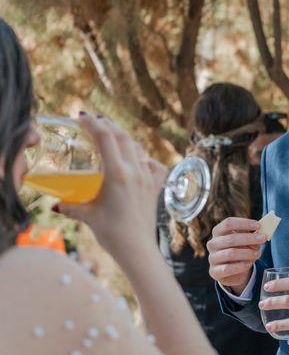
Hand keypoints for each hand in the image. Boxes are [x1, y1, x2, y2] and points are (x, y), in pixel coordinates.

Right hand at [58, 114, 167, 253]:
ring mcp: (148, 177)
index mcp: (117, 173)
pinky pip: (154, 165)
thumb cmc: (112, 233)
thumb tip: (57, 204)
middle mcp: (135, 171)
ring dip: (124, 139)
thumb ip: (71, 206)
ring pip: (138, 148)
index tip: (82, 117)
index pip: (106, 138)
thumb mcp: (87, 215)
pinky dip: (145, 158)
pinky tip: (139, 161)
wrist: (137, 248)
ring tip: (112, 136)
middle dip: (108, 126)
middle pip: (123, 137)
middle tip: (95, 121)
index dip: (93, 123)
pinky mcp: (155, 187)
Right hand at [207, 217, 265, 294]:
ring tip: (258, 254)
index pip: (228, 223)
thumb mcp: (247, 241)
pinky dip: (240, 266)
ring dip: (247, 253)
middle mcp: (212, 244)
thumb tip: (262, 233)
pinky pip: (227, 269)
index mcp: (218, 231)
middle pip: (230, 238)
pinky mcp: (214, 272)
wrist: (233, 271)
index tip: (258, 225)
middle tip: (263, 238)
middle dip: (249, 238)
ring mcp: (212, 258)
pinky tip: (249, 264)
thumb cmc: (240, 250)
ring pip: (230, 253)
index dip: (244, 223)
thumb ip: (253, 236)